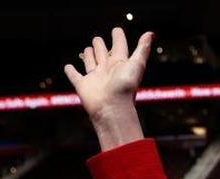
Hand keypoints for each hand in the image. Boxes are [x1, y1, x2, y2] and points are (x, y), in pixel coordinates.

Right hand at [64, 28, 151, 148]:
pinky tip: (68, 67)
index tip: (116, 30)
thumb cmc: (126, 87)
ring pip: (89, 61)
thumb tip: (151, 33)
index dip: (118, 37)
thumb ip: (142, 49)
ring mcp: (95, 77)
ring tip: (88, 50)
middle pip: (101, 52)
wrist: (112, 108)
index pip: (119, 46)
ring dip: (87, 55)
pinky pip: (75, 76)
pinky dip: (70, 71)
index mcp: (120, 63)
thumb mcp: (137, 64)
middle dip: (99, 45)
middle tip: (98, 39)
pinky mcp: (83, 85)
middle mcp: (107, 69)